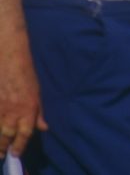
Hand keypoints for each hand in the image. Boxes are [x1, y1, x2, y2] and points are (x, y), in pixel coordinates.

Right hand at [0, 38, 46, 156]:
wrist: (9, 57)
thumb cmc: (26, 73)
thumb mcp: (37, 93)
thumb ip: (39, 112)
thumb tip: (44, 127)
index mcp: (28, 108)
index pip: (25, 133)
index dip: (20, 146)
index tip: (16, 153)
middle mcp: (13, 111)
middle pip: (7, 135)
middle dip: (4, 147)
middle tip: (3, 155)